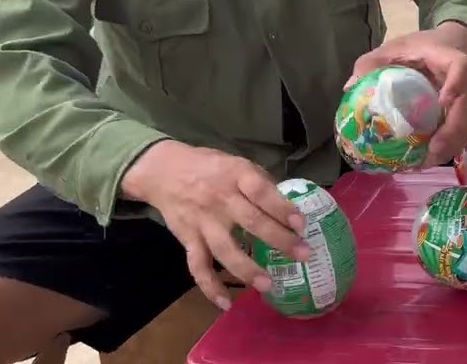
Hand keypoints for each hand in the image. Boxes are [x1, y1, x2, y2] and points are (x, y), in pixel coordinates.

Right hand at [120, 140, 309, 309]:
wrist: (163, 171)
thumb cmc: (210, 167)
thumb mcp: (237, 163)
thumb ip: (260, 183)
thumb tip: (288, 206)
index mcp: (236, 175)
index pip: (261, 192)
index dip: (282, 208)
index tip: (301, 224)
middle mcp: (220, 199)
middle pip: (251, 222)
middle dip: (279, 240)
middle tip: (303, 255)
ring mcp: (203, 222)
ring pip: (225, 249)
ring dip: (247, 269)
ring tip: (268, 285)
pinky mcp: (188, 239)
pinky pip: (198, 266)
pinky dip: (210, 286)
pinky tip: (226, 303)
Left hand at [346, 24, 466, 165]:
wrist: (453, 46)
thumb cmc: (423, 47)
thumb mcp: (397, 47)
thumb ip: (373, 62)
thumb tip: (349, 88)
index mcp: (451, 59)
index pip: (461, 68)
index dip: (456, 84)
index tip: (443, 100)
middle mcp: (466, 82)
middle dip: (451, 133)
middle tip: (431, 152)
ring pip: (466, 127)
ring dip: (449, 147)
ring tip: (425, 163)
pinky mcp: (465, 114)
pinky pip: (461, 134)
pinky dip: (446, 149)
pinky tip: (426, 161)